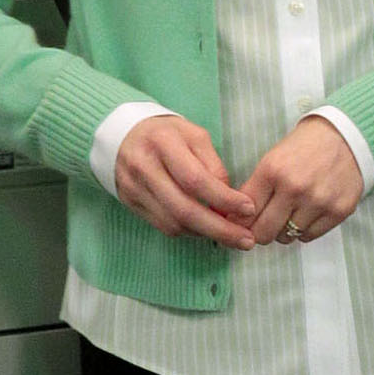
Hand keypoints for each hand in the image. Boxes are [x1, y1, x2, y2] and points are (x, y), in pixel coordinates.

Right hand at [115, 115, 257, 245]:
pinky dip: (188, 231)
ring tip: (230, 236)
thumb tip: (230, 200)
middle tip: (245, 240)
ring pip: (173, 223)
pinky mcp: (129, 202)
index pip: (195, 180)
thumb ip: (213, 165)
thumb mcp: (195, 136)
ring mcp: (133, 188)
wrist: (125, 135)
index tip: (248, 209)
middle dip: (219, 229)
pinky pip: (163, 226)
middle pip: (184, 209)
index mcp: (163, 143)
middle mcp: (144, 167)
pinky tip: (205, 229)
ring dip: (205, 234)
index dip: (224, 199)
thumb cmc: (168, 134)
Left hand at [237, 115, 365, 248]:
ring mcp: (318, 201)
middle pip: (264, 233)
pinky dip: (304, 229)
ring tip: (290, 213)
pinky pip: (309, 236)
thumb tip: (237, 222)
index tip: (243, 224)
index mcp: (273, 171)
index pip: (246, 213)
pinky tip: (307, 213)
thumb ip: (254, 190)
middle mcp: (295, 188)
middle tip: (264, 225)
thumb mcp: (272, 160)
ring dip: (284, 230)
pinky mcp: (338, 211)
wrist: (344, 137)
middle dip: (259, 232)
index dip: (241, 222)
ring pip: (287, 237)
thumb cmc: (304, 148)